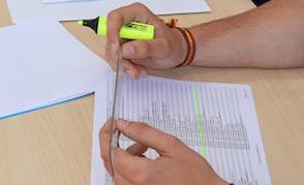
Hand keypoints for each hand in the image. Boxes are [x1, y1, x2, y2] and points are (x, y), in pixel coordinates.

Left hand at [99, 119, 225, 184]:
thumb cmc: (196, 176)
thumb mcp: (172, 146)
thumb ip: (144, 132)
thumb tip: (123, 124)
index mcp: (142, 175)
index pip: (111, 152)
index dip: (107, 134)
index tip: (111, 124)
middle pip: (111, 163)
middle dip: (117, 145)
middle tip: (129, 133)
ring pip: (117, 174)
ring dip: (125, 158)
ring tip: (145, 148)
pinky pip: (126, 182)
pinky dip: (130, 169)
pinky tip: (146, 161)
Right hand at [104, 4, 185, 75]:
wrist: (175, 52)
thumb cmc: (172, 44)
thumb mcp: (163, 46)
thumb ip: (146, 47)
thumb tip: (126, 49)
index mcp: (136, 13)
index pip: (115, 17)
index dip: (112, 32)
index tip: (117, 49)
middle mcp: (127, 23)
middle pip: (110, 36)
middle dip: (118, 55)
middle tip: (131, 67)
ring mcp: (123, 35)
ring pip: (111, 50)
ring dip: (123, 64)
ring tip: (138, 70)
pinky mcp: (122, 47)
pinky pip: (116, 58)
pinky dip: (125, 67)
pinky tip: (137, 69)